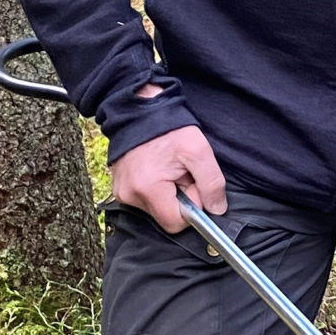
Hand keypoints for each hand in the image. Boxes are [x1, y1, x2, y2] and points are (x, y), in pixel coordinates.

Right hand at [110, 122, 227, 234]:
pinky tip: (157, 169)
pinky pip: (144, 200)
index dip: (190, 207)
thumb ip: (212, 183)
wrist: (141, 110)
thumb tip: (217, 210)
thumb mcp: (199, 151)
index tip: (191, 182)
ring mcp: (121, 192)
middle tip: (181, 173)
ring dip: (168, 193)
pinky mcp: (119, 188)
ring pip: (156, 208)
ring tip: (168, 168)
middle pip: (165, 216)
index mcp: (148, 189)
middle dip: (180, 199)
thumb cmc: (170, 128)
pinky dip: (156, 189)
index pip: (175, 224)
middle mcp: (130, 195)